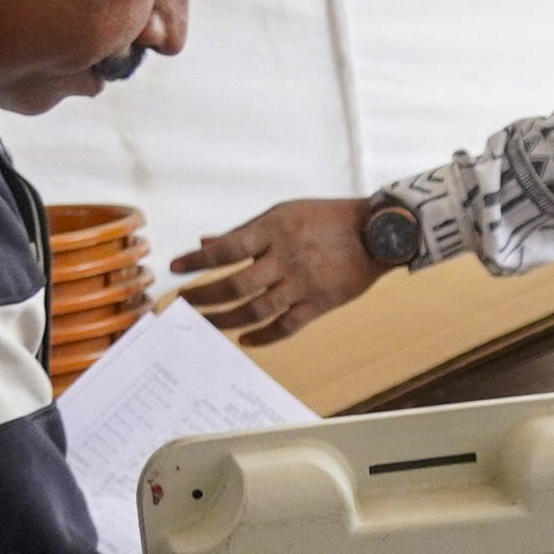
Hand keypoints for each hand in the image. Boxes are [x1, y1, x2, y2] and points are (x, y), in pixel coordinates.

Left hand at [172, 195, 383, 344]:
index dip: (197, 261)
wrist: (378, 232)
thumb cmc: (326, 218)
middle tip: (183, 303)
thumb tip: (205, 242)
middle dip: (204, 297)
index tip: (175, 269)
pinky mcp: (320, 303)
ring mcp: (303, 284)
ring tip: (206, 323)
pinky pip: (286, 327)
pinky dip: (263, 337)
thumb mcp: (283, 213)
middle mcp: (285, 258)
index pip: (226, 249)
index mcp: (274, 230)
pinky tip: (245, 340)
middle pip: (235, 286)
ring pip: (256, 310)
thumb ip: (244, 231)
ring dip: (226, 320)